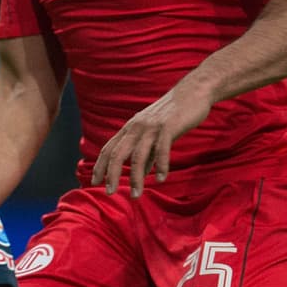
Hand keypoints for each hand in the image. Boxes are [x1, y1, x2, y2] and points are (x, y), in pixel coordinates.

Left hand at [91, 85, 211, 197]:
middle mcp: (136, 127)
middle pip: (118, 153)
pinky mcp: (168, 126)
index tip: (94, 182)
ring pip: (138, 155)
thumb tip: (143, 173)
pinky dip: (160, 165)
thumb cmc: (172, 115)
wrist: (192, 91)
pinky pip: (161, 149)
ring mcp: (152, 127)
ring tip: (136, 195)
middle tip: (109, 193)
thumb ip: (148, 152)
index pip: (109, 149)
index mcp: (130, 128)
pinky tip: (160, 179)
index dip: (100, 166)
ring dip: (136, 177)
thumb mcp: (154, 133)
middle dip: (112, 174)